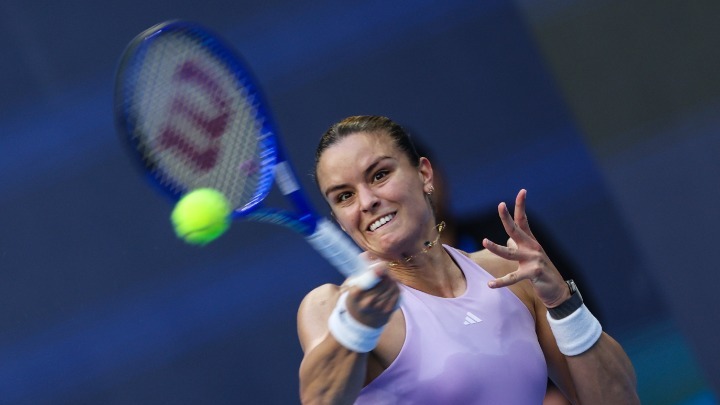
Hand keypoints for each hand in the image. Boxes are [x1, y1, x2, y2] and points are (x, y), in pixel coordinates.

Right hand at [344, 255, 400, 327]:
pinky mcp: (388, 312)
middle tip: (383, 269)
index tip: (381, 265)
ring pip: (392, 287)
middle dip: (385, 273)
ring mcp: (379, 308)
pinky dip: (396, 288)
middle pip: (384, 281)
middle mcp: (367, 302)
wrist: (359, 322)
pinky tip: (391, 287)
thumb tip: (366, 254)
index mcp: (356, 294)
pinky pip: (397, 294)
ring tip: (386, 279)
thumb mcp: (351, 283)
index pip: (369, 280)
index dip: (377, 271)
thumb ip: (359, 269)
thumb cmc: (355, 298)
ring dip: (391, 279)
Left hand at [482, 189, 569, 307]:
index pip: (523, 221)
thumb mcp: (529, 256)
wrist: (557, 291)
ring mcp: (533, 260)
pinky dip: (500, 282)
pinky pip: (513, 277)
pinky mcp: (532, 273)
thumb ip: (518, 245)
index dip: (521, 206)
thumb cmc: (540, 271)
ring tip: (484, 241)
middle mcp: (532, 247)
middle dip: (506, 217)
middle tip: (500, 205)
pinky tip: (489, 284)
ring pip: (510, 253)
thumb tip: (508, 238)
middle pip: (516, 230)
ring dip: (495, 247)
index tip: (522, 191)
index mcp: (530, 241)